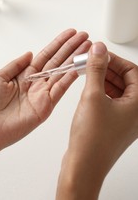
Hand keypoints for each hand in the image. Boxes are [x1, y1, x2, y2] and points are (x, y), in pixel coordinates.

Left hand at [0, 29, 90, 181]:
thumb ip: (16, 64)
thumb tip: (29, 53)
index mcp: (25, 75)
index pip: (46, 56)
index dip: (59, 44)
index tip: (70, 34)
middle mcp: (36, 84)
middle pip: (57, 62)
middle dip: (71, 49)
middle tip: (84, 38)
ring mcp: (42, 95)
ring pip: (62, 74)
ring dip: (75, 61)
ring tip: (87, 49)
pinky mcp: (45, 107)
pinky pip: (60, 89)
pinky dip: (70, 78)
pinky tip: (79, 67)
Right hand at [56, 43, 137, 199]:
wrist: (83, 166)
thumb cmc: (92, 139)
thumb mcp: (92, 96)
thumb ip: (96, 69)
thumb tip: (99, 49)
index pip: (133, 71)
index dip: (116, 60)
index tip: (100, 54)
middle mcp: (136, 111)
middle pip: (126, 80)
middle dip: (108, 68)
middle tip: (92, 61)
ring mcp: (125, 118)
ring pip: (117, 89)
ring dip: (103, 78)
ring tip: (88, 72)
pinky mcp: (114, 122)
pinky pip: (111, 99)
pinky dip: (101, 90)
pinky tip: (89, 86)